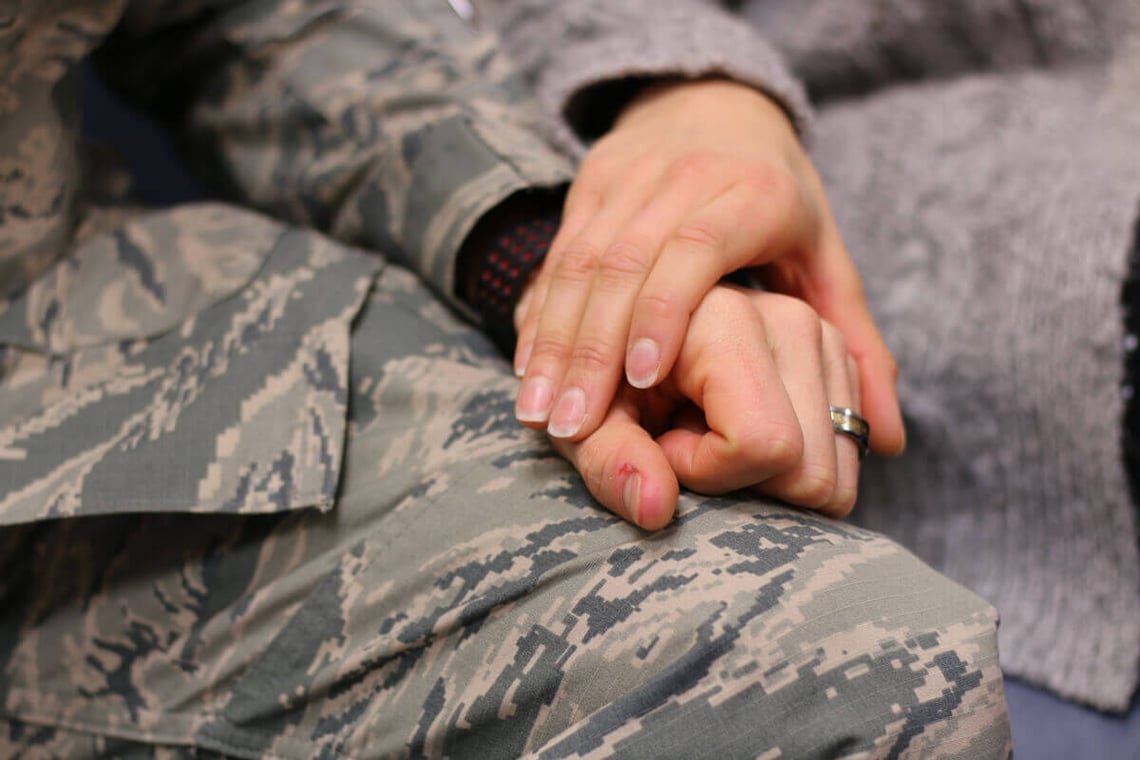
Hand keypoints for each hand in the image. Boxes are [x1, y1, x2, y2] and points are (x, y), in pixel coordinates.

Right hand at [513, 78, 902, 456]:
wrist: (713, 107)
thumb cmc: (778, 200)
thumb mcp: (825, 259)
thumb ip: (853, 345)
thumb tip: (887, 440)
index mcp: (753, 193)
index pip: (695, 247)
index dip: (666, 312)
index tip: (642, 382)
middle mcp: (684, 177)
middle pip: (623, 262)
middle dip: (591, 349)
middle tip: (571, 428)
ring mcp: (628, 177)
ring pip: (579, 261)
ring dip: (553, 341)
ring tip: (539, 415)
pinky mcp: (590, 184)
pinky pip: (556, 255)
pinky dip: (539, 316)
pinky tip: (528, 371)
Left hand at [550, 284, 862, 528]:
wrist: (627, 352)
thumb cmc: (601, 392)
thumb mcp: (588, 428)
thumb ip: (611, 463)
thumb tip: (656, 507)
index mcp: (724, 317)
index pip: (763, 443)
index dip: (705, 470)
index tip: (662, 442)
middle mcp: (788, 316)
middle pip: (810, 468)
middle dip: (746, 482)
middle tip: (688, 442)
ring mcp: (823, 336)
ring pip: (837, 470)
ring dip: (772, 475)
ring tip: (712, 432)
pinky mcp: (836, 358)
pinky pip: (848, 455)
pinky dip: (797, 464)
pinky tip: (743, 429)